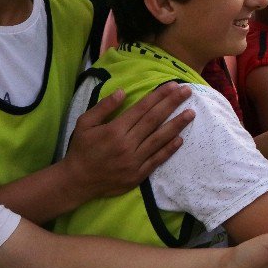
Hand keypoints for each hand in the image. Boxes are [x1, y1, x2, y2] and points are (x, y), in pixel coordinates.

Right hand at [63, 82, 193, 199]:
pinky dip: (169, 149)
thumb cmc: (81, 149)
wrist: (77, 181)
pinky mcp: (138, 175)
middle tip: (187, 92)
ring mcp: (134, 161)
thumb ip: (104, 107)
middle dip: (172, 104)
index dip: (158, 96)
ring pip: (159, 139)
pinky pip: (157, 160)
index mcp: (114, 130)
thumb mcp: (84, 123)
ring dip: (177, 125)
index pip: (142, 109)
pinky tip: (181, 138)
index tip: (172, 86)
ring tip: (191, 113)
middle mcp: (127, 144)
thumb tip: (122, 92)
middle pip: (154, 120)